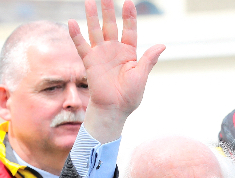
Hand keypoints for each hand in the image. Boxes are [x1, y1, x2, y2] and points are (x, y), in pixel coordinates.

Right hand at [69, 0, 164, 142]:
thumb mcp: (141, 75)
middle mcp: (114, 50)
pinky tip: (72, 22)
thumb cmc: (130, 95)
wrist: (114, 109)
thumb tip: (162, 45)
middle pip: (110, 25)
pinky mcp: (90, 62)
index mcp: (129, 52)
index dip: (129, 17)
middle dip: (109, 10)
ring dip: (92, 17)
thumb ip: (149, 59)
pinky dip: (76, 35)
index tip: (129, 2)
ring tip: (89, 2)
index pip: (129, 30)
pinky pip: (82, 46)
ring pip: (96, 31)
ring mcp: (101, 55)